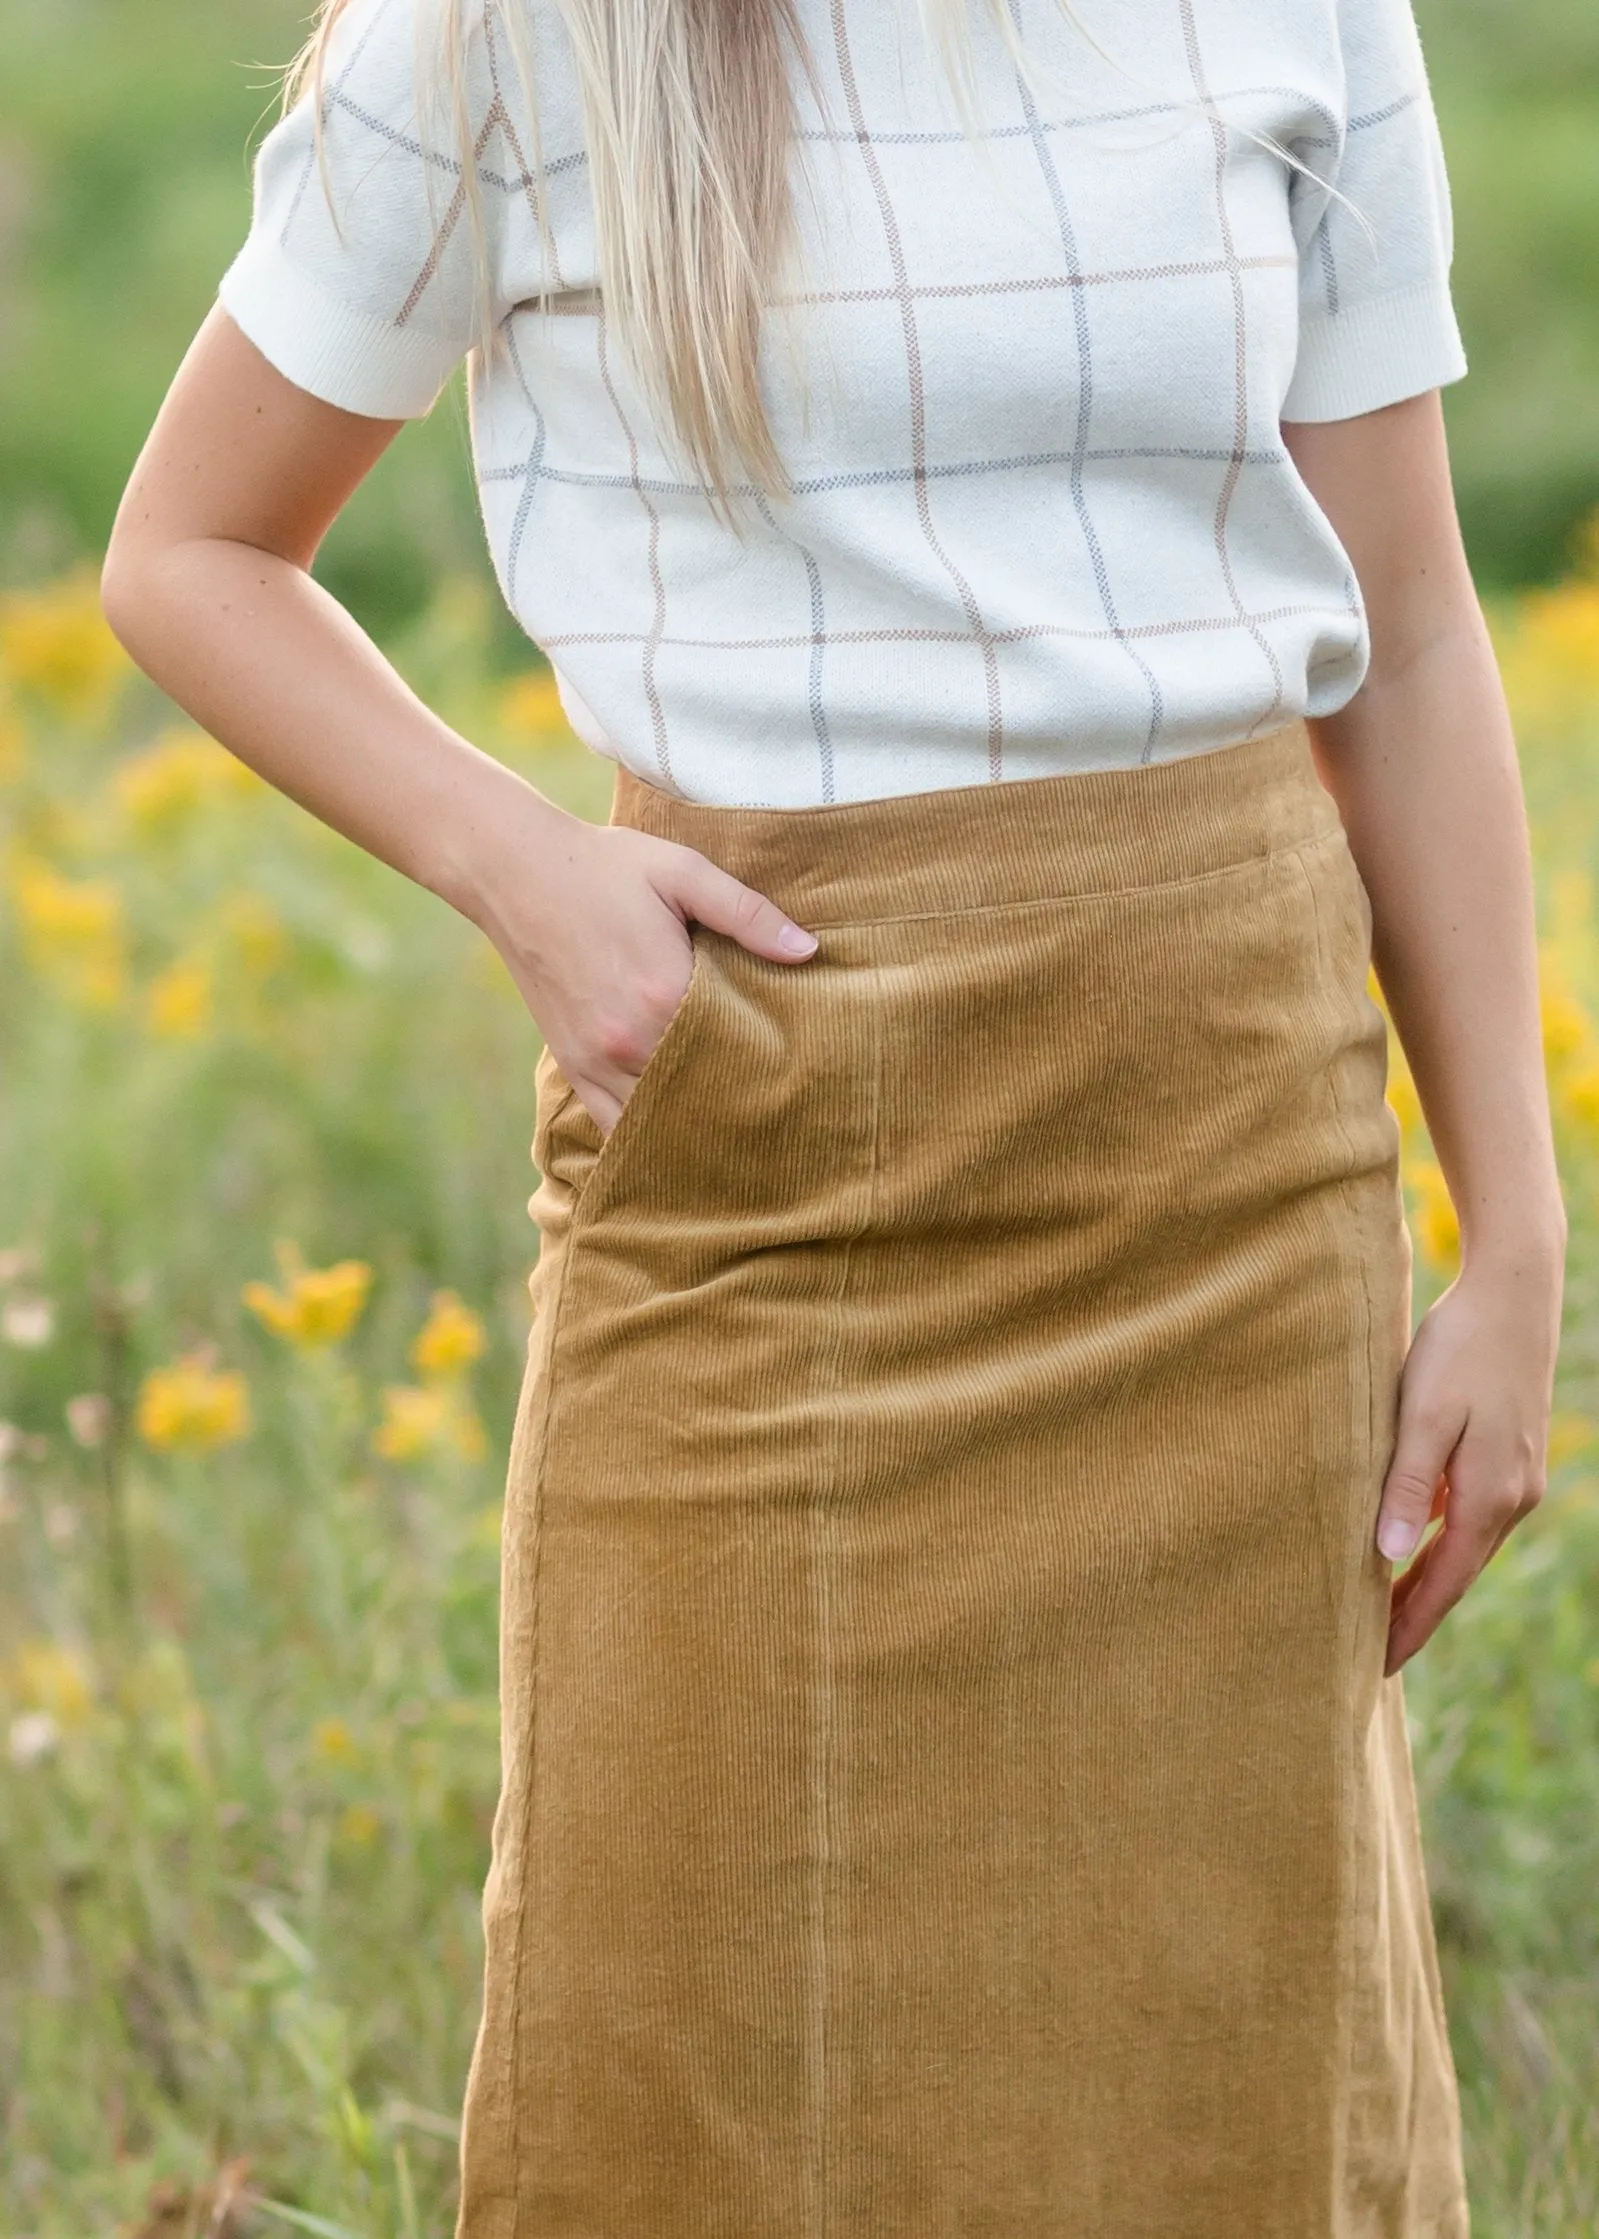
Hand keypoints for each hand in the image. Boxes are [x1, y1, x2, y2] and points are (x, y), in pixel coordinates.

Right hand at [469, 794, 816, 1134]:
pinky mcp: (572, 1064)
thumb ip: (747, 914)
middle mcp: (629, 1040)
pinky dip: (646, 1131)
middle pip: (701, 1093)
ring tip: (734, 1122)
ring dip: (693, 1121)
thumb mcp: (682, 872)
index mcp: (665, 993)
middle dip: (738, 1099)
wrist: (514, 871)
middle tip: (780, 1108)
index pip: (736, 1052)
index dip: (769, 1063)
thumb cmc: (603, 866)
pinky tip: (676, 1131)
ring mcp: (596, 1060)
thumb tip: (809, 951)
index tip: (799, 1070)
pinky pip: (613, 1124)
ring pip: (659, 1119)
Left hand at [1376, 1242, 1563, 1674]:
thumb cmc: (1458, 1347)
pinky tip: (1405, 1545)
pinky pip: (1466, 1515)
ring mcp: (1515, 1478)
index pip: (1442, 1584)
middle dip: (1414, 1616)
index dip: (1407, 1628)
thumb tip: (1389, 1554)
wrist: (1513, 1293)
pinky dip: (1436, 1540)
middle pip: (1454, 1574)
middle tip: (1368, 1659)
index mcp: (1489, 1498)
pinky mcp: (1507, 1456)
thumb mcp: (1423, 1414)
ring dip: (1424, 1579)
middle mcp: (1510, 1498)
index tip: (1374, 1669)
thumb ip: (1407, 1484)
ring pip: (1462, 1545)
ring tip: (1378, 1612)